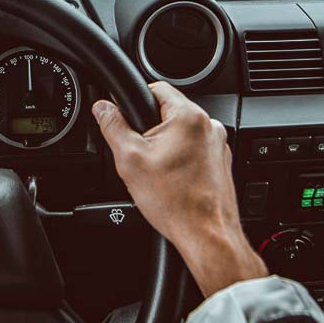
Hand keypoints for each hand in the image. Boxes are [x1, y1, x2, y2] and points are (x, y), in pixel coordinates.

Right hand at [92, 82, 266, 297]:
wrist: (207, 235)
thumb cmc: (176, 202)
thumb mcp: (130, 160)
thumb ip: (113, 127)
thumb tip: (103, 108)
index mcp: (188, 116)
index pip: (156, 87)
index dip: (135, 100)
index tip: (126, 118)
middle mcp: (209, 125)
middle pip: (168, 112)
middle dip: (150, 130)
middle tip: (141, 156)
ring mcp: (218, 145)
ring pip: (181, 134)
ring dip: (166, 147)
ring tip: (158, 173)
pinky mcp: (220, 162)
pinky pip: (194, 151)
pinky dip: (181, 161)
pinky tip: (172, 182)